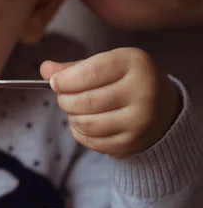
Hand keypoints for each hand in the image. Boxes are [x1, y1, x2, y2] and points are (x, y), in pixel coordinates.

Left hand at [41, 48, 179, 157]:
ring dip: (71, 117)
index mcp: (135, 64)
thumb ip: (74, 67)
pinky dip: (79, 132)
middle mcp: (142, 92)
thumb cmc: (126, 80)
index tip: (55, 82)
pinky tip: (84, 123)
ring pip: (86, 123)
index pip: (91, 72)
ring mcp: (139, 121)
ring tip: (75, 109)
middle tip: (63, 96)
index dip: (65, 80)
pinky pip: (92, 141)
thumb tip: (45, 69)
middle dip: (64, 100)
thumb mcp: (106, 64)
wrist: (162, 107)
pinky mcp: (132, 143)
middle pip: (85, 101)